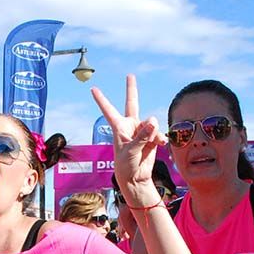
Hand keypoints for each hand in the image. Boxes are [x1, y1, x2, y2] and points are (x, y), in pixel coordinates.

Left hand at [91, 75, 166, 208]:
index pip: (109, 110)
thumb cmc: (126, 165)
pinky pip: (158, 132)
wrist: (135, 177)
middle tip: (129, 75)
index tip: (93, 89)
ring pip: (151, 122)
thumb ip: (142, 136)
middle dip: (131, 89)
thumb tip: (152, 120)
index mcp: (118, 127)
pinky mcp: (151, 137)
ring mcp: (141, 130)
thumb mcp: (131, 150)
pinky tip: (161, 144)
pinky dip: (160, 138)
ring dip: (152, 132)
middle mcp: (130, 125)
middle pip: (132, 103)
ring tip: (150, 144)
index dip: (101, 99)